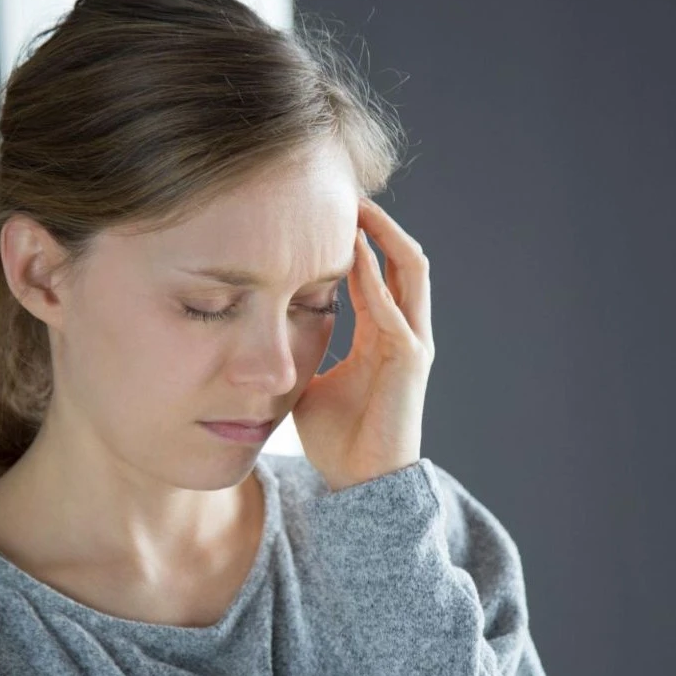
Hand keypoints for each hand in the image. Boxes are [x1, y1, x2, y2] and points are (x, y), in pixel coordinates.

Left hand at [293, 198, 434, 491]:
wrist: (359, 484)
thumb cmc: (336, 438)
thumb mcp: (309, 379)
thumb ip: (300, 349)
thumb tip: (264, 328)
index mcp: (381, 335)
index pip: (375, 271)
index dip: (354, 238)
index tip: (323, 210)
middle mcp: (404, 331)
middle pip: (402, 258)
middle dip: (377, 223)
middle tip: (346, 191)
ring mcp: (412, 343)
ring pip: (411, 270)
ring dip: (385, 235)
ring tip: (357, 205)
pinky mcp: (411, 360)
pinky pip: (394, 308)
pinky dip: (375, 278)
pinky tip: (352, 251)